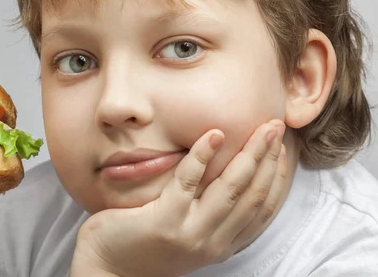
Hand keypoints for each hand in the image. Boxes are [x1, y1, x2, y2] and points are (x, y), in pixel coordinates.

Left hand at [69, 120, 286, 276]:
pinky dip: (203, 155)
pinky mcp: (165, 221)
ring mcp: (191, 233)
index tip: (282, 149)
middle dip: (269, 158)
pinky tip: (214, 134)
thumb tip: (225, 172)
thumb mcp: (187, 231)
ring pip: (231, 188)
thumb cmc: (143, 242)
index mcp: (222, 244)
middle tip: (277, 127)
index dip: (277, 178)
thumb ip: (208, 211)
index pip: (262, 210)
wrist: (107, 267)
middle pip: (253, 194)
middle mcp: (213, 242)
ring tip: (260, 127)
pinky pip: (188, 180)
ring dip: (250, 154)